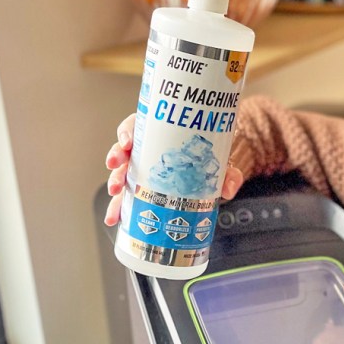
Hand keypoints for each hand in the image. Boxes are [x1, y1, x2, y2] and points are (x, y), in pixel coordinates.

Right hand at [103, 113, 245, 225]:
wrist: (218, 167)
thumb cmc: (214, 155)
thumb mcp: (223, 160)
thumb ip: (229, 173)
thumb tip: (228, 189)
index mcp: (161, 133)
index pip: (138, 126)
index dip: (128, 132)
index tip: (128, 141)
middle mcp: (148, 150)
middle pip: (125, 149)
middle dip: (117, 158)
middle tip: (117, 167)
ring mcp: (144, 169)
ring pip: (123, 173)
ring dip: (115, 183)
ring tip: (114, 196)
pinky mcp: (145, 189)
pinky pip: (129, 195)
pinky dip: (121, 207)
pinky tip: (117, 218)